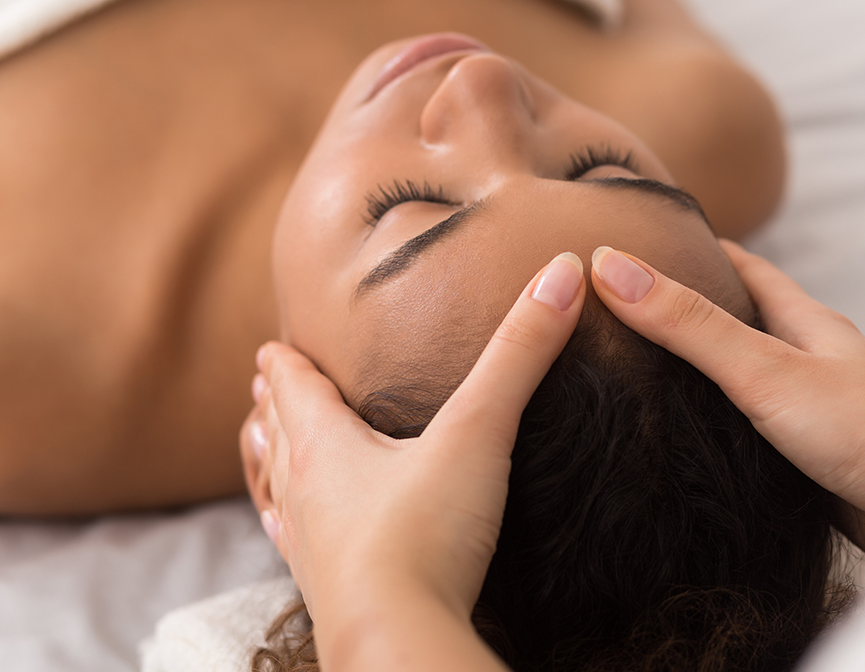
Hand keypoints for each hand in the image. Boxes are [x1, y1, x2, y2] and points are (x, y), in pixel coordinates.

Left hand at [239, 253, 584, 670]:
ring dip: (271, 458)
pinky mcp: (324, 587)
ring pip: (279, 486)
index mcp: (326, 443)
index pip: (295, 387)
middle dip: (274, 403)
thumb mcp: (476, 433)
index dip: (286, 363)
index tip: (271, 346)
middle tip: (261, 382)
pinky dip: (287, 521)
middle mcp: (305, 488)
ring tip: (258, 441)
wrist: (398, 637)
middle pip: (280, 432)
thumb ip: (518, 355)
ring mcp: (308, 542)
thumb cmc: (425, 533)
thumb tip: (562, 272)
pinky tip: (284, 528)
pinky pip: (294, 541)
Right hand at [589, 242, 864, 560]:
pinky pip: (752, 431)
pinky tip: (687, 439)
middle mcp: (808, 359)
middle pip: (742, 322)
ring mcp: (810, 409)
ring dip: (700, 374)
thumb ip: (690, 324)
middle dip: (689, 312)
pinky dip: (718, 426)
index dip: (697, 249)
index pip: (744, 268)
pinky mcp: (809, 459)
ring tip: (640, 373)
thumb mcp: (765, 369)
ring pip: (745, 380)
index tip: (648, 239)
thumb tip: (610, 268)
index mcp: (803, 322)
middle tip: (628, 309)